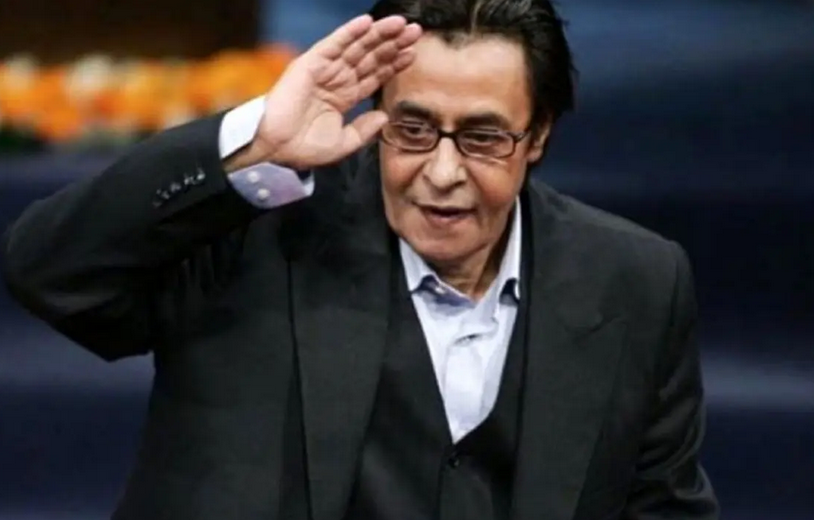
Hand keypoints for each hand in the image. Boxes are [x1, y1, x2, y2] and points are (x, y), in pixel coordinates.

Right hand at [246, 15, 421, 170]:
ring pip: (356, 47)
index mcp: (344, 97)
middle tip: (415, 31)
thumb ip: (364, 130)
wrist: (275, 149)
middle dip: (393, 44)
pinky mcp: (310, 64)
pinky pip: (333, 44)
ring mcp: (323, 70)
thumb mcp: (343, 144)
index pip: (374, 75)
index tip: (413, 53)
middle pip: (370, 57)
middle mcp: (336, 79)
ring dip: (378, 34)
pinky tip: (367, 23)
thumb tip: (384, 116)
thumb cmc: (303, 149)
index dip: (393, 63)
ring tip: (400, 24)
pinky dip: (349, 32)